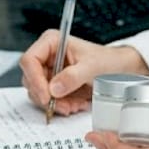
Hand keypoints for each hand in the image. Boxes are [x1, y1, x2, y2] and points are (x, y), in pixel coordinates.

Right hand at [18, 29, 148, 114]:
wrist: (119, 70)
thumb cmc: (107, 60)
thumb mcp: (92, 66)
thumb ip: (73, 76)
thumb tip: (54, 88)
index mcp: (51, 43)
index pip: (29, 60)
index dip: (34, 79)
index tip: (46, 96)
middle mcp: (47, 57)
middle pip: (30, 79)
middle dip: (46, 96)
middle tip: (63, 105)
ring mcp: (49, 72)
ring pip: (38, 93)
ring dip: (55, 103)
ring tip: (74, 104)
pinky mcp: (54, 86)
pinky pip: (49, 100)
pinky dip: (61, 106)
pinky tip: (76, 104)